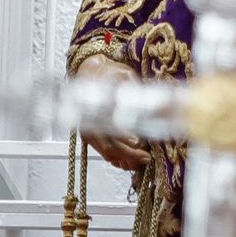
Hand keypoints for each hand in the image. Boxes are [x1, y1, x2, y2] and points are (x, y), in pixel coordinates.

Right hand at [75, 55, 149, 170]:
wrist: (90, 74)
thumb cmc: (108, 74)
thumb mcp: (122, 74)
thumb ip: (131, 85)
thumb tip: (145, 96)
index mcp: (96, 107)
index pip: (109, 126)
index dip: (123, 135)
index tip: (137, 141)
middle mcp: (90, 123)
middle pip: (108, 146)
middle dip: (129, 154)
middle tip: (146, 156)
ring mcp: (90, 132)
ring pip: (106, 153)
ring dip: (125, 159)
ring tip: (143, 160)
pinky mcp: (92, 137)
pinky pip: (104, 153)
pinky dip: (118, 160)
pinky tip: (131, 162)